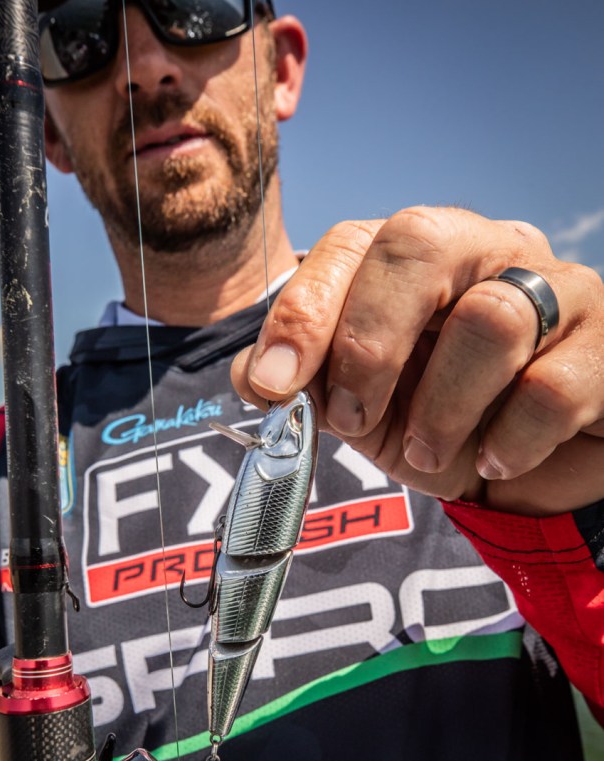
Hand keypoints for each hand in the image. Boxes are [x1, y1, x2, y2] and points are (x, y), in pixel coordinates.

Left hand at [231, 207, 603, 515]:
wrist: (532, 470)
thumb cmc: (442, 423)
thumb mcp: (361, 409)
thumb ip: (305, 383)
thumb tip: (251, 376)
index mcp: (419, 257)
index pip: (354, 244)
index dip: (305, 311)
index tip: (273, 385)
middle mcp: (489, 250)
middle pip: (422, 244)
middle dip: (369, 344)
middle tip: (352, 418)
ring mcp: (557, 289)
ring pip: (491, 318)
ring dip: (440, 407)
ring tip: (428, 452)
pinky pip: (552, 386)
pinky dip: (510, 439)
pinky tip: (496, 459)